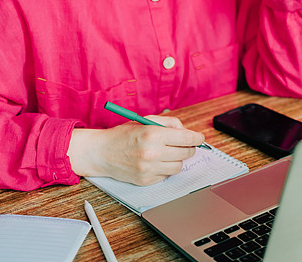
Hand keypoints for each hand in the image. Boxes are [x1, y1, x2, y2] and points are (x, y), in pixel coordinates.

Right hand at [68, 115, 204, 185]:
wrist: (101, 153)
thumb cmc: (123, 135)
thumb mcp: (145, 121)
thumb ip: (169, 123)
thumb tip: (187, 131)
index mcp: (153, 134)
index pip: (186, 138)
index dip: (197, 138)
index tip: (200, 138)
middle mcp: (152, 152)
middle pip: (186, 153)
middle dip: (188, 147)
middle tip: (184, 144)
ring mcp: (148, 168)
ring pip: (178, 166)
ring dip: (177, 159)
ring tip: (166, 153)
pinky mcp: (145, 180)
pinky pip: (166, 176)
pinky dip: (164, 169)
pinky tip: (155, 162)